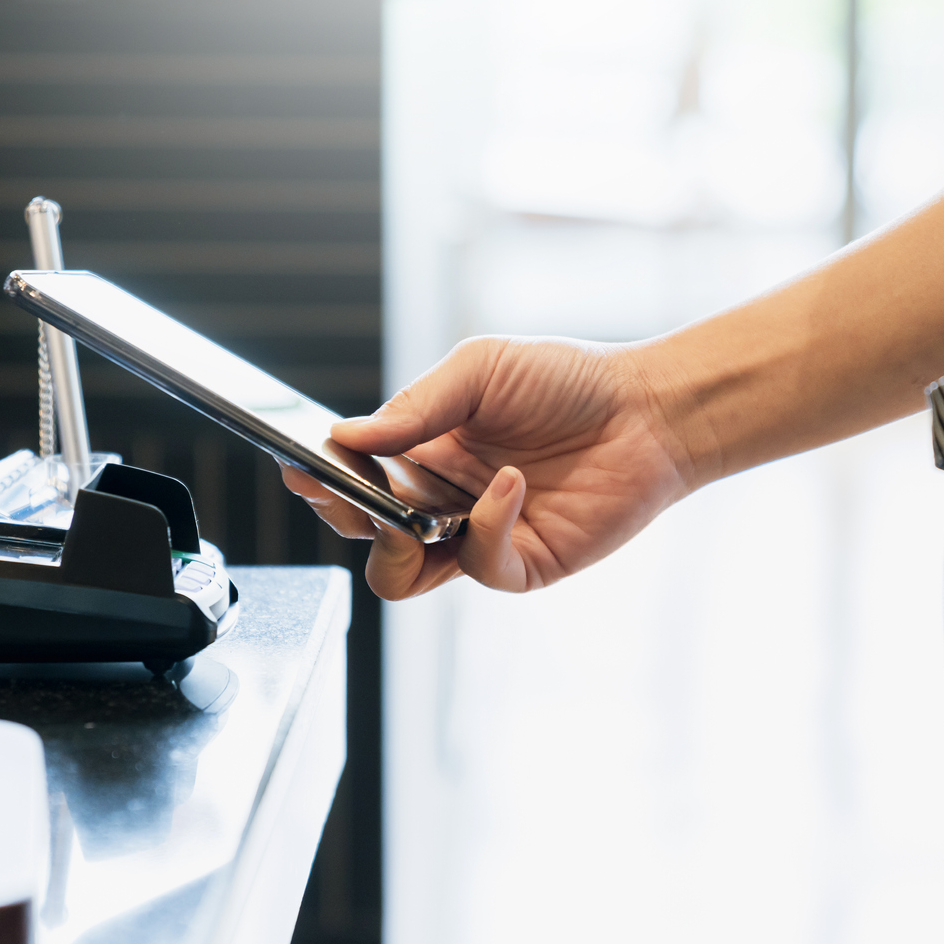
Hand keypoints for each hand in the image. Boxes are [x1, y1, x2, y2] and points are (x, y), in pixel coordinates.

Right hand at [282, 336, 699, 599]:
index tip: (297, 466)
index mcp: (421, 453)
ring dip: (393, 545)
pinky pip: (478, 566)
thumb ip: (416, 405)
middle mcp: (441, 501)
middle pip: (363, 534)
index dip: (320, 481)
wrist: (646, 409)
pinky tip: (509, 484)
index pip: (351, 481)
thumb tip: (348, 435)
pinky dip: (484, 527)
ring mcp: (478, 536)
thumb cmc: (567, 380)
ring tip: (405, 511)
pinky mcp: (521, 563)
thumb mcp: (480, 369)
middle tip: (345, 490)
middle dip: (343, 515)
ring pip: (403, 574)